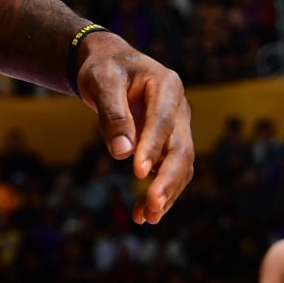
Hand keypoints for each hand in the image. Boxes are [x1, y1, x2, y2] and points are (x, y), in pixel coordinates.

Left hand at [73, 33, 194, 225]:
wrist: (109, 64)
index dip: (152, 147)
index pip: (163, 120)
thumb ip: (112, 114)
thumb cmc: (104, 68)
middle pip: (181, 149)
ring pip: (180, 166)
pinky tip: (142, 214)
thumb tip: (122, 153)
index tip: (138, 172)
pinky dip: (158, 193)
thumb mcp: (102, 81)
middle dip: (168, 180)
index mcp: (167, 85)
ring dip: (166, 193)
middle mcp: (179, 108)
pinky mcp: (168, 144)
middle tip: (152, 205)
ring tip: (146, 217)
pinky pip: (169, 172)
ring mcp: (178, 128)